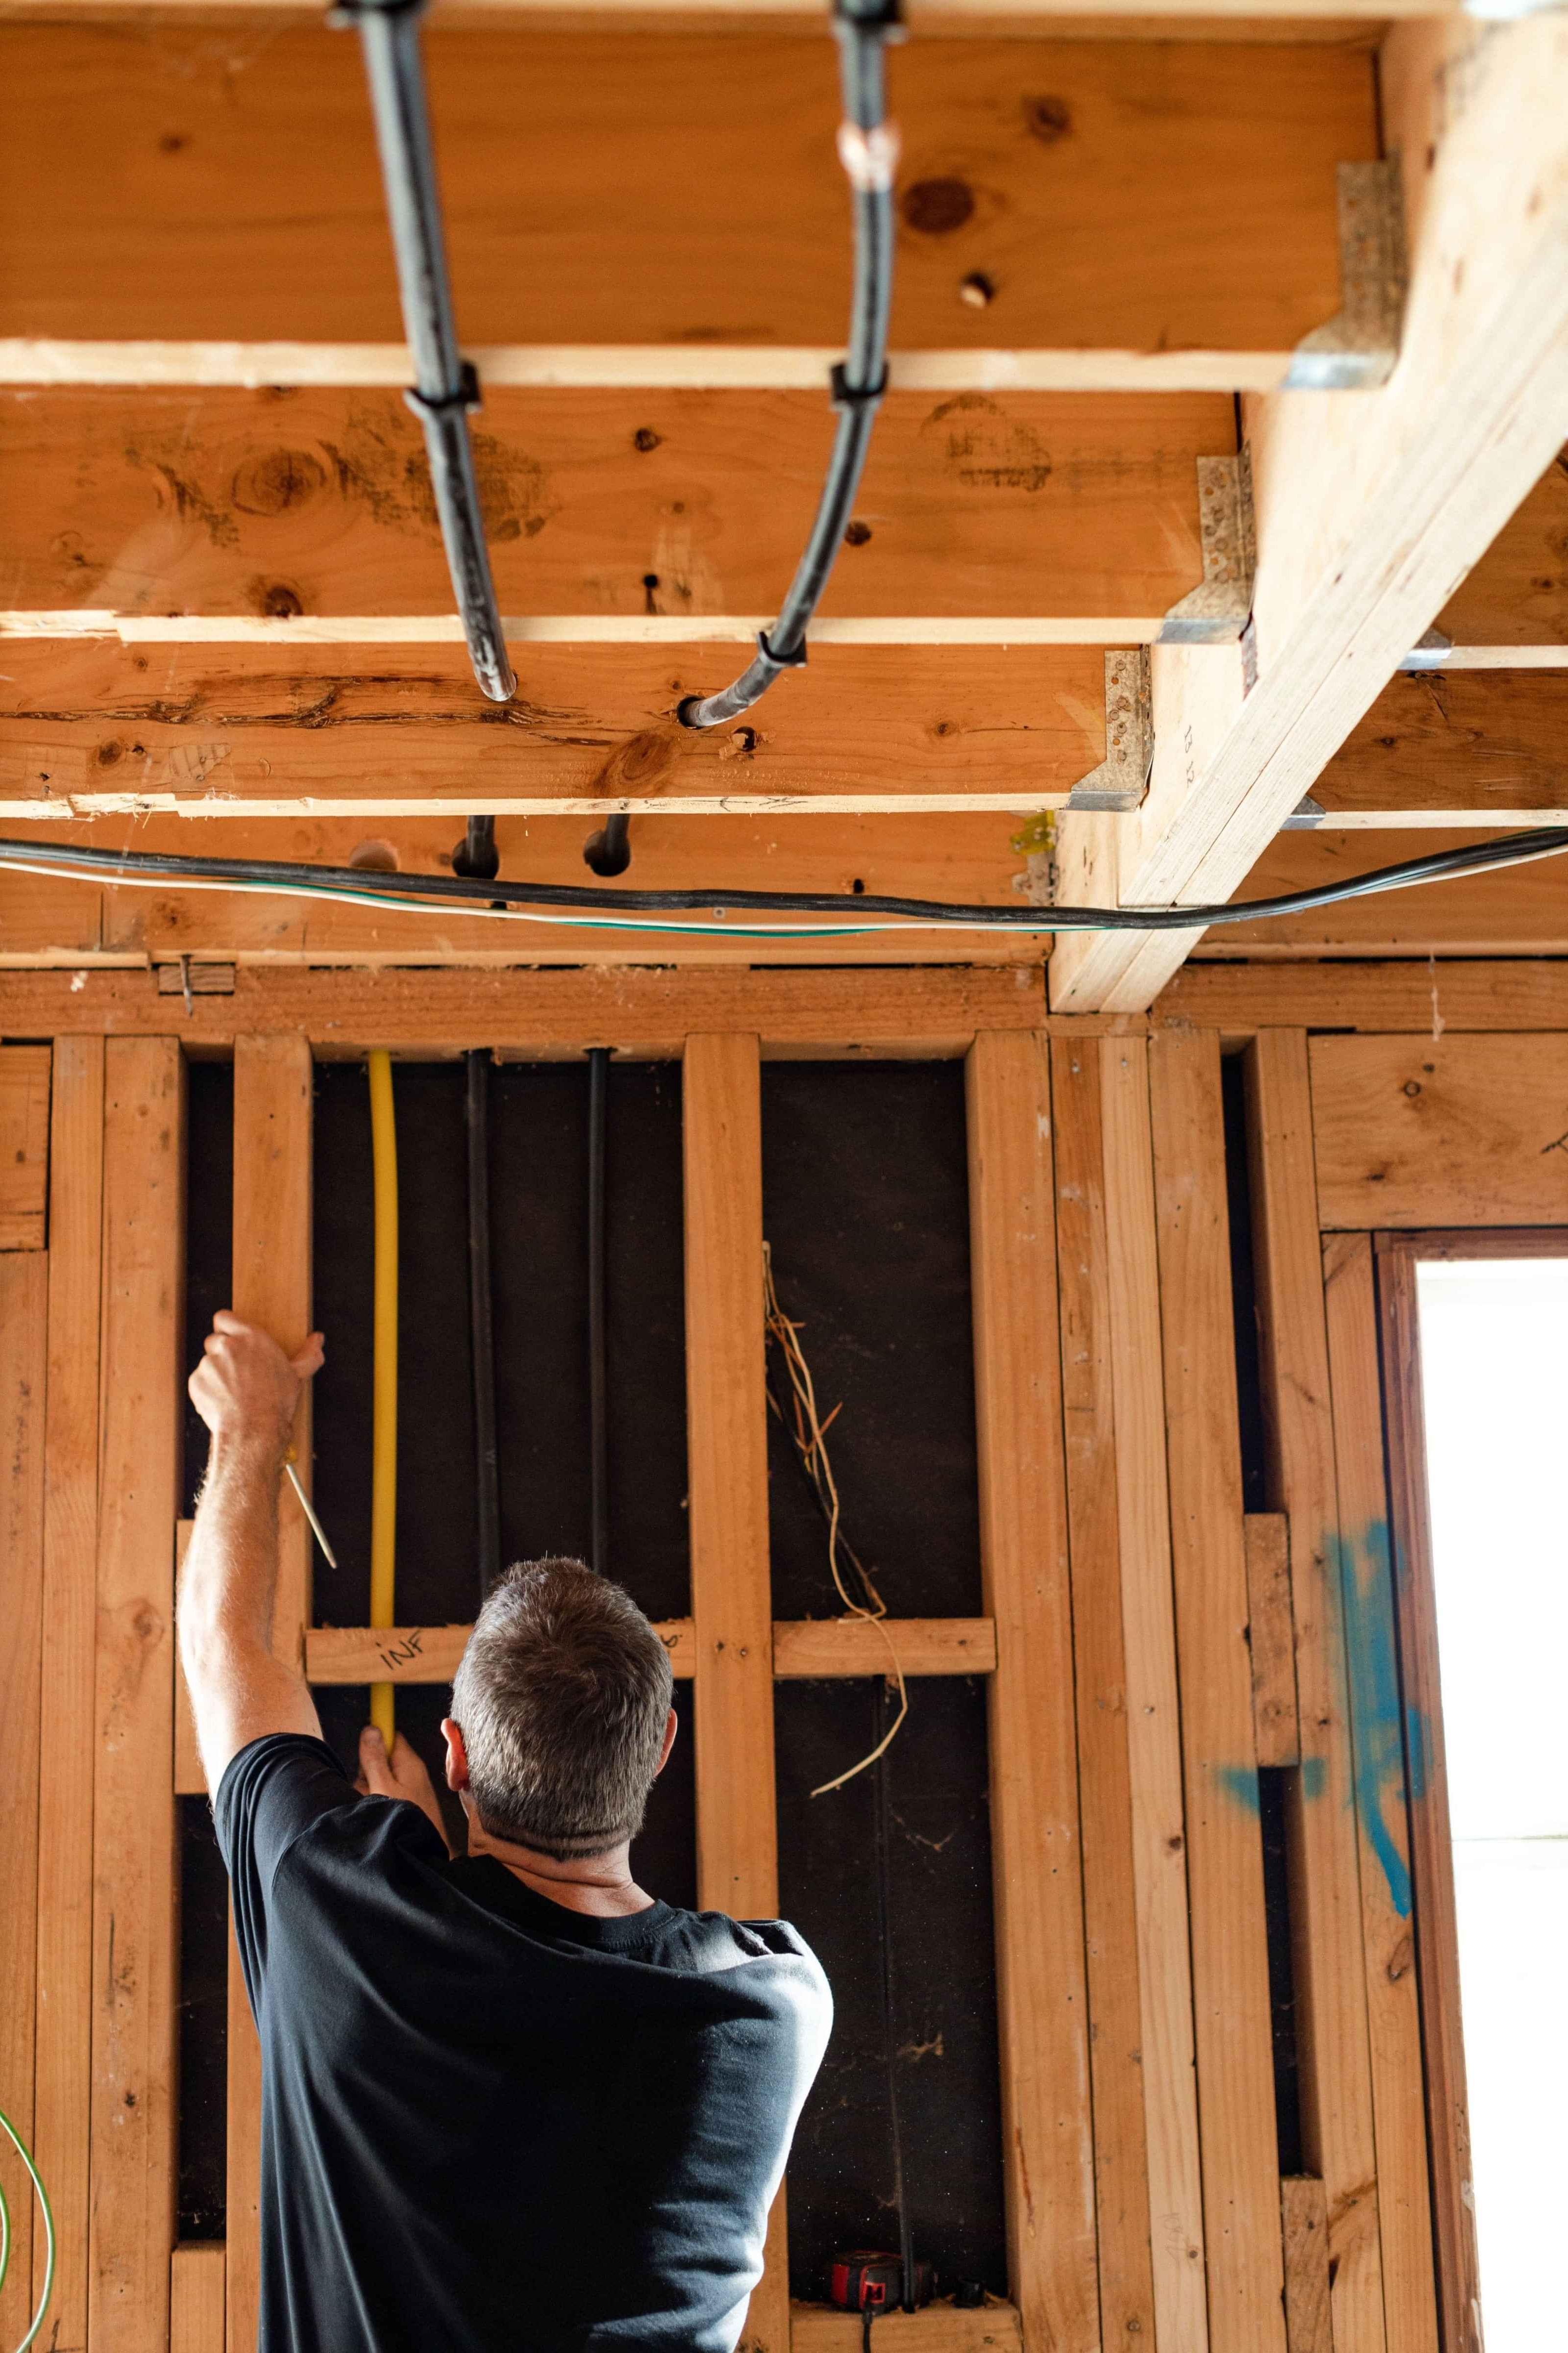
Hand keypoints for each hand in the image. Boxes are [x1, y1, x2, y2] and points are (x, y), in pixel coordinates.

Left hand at [188, 1311, 323, 1456]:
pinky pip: (199, 1381)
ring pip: (207, 1362)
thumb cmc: (276, 1402)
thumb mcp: (297, 1375)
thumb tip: (318, 1339)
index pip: (224, 1317)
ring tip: (232, 1391)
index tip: (232, 1340)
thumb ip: (307, 1353)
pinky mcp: (196, 1381)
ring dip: (215, 1373)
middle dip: (221, 1352)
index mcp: (251, 1337)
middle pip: (214, 1340)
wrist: (252, 1430)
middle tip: (236, 1371)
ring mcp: (208, 1363)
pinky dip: (207, 1389)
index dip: (226, 1328)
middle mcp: (227, 1345)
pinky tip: (223, 1400)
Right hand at [356, 1726, 451, 1850]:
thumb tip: (371, 1727)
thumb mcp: (384, 1787)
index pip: (391, 1736)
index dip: (374, 1741)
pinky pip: (381, 1798)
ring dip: (367, 1793)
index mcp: (408, 1762)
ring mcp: (406, 1790)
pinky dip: (374, 1805)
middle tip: (368, 1791)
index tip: (363, 1757)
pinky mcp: (403, 1805)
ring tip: (374, 1808)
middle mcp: (409, 1772)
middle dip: (365, 1774)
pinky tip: (376, 1817)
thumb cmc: (407, 1818)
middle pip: (378, 1760)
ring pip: (376, 1782)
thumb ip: (375, 1759)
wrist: (424, 1855)